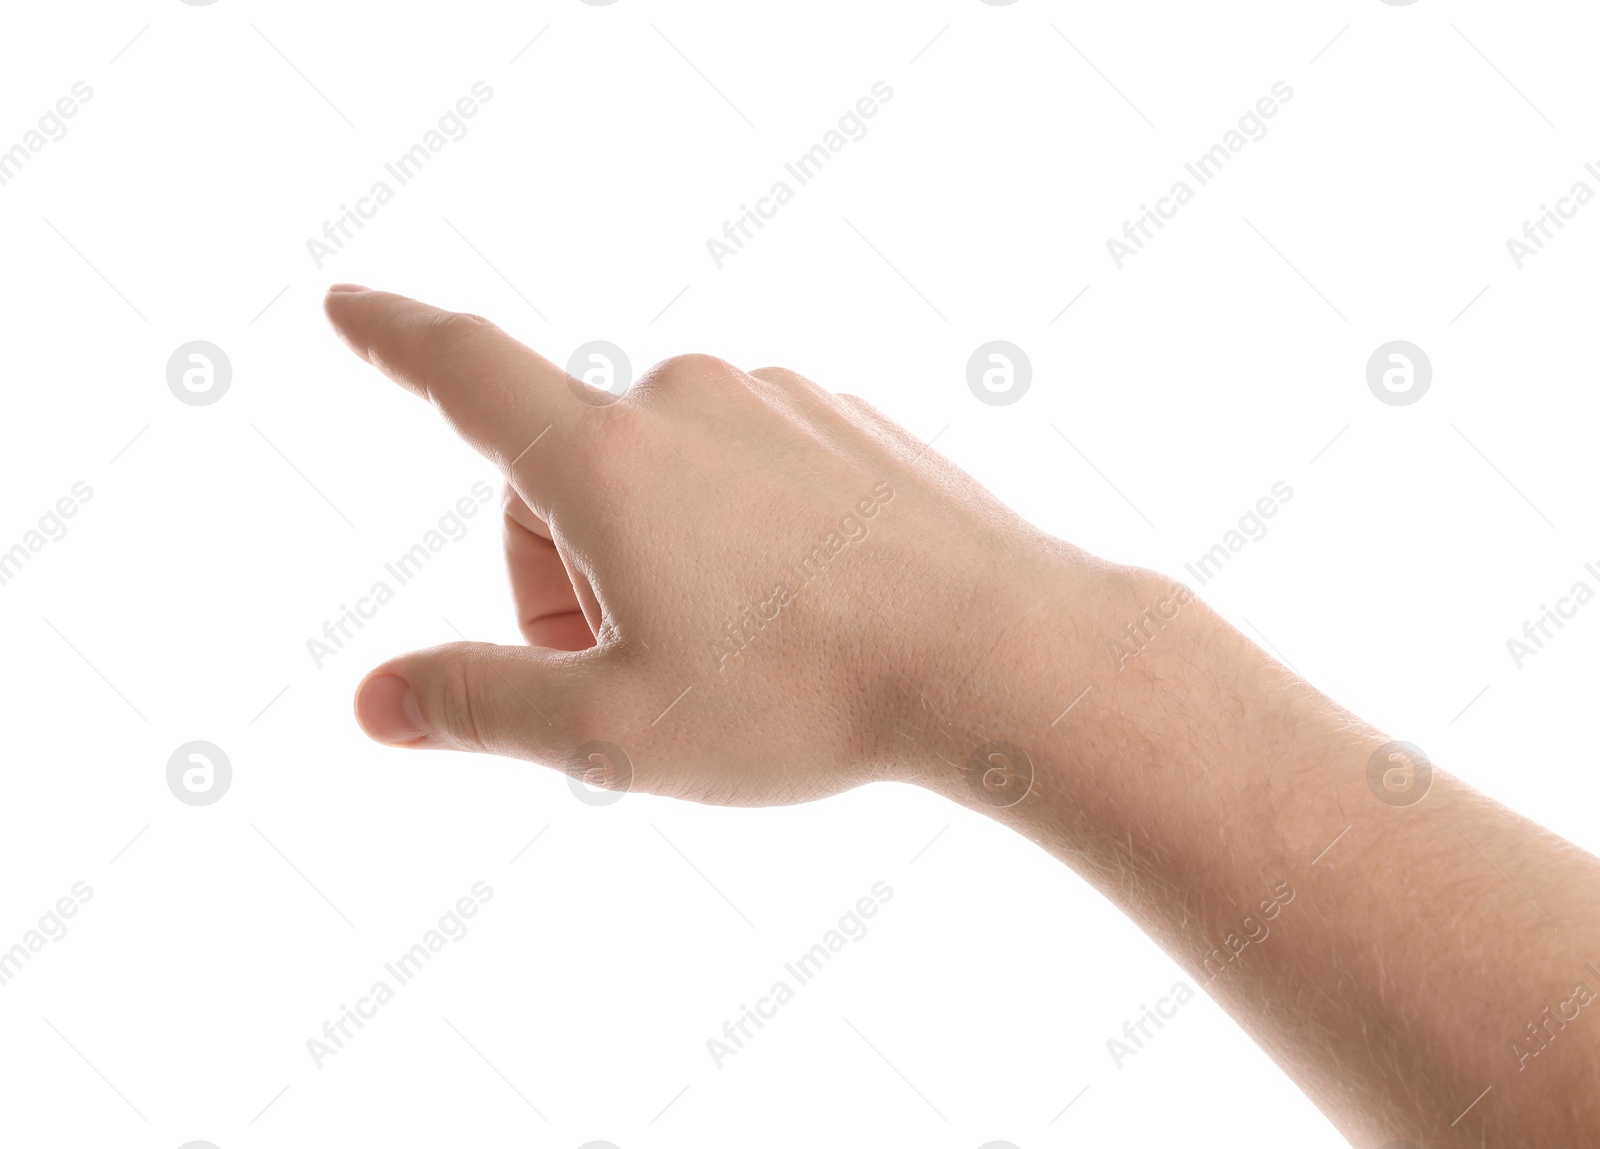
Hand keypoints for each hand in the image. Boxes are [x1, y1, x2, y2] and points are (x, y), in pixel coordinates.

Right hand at [323, 285, 1090, 805]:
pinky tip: (805, 607)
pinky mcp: (843, 420)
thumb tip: (374, 700)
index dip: (392, 339)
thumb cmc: (801, 696)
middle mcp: (686, 397)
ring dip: (660, 555)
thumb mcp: (612, 729)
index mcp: (608, 456)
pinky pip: (748, 469)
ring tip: (744, 644)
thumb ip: (476, 703)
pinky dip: (741, 532)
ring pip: (662, 476)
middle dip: (570, 572)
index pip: (466, 372)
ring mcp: (776, 400)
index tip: (348, 305)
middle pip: (566, 477)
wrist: (999, 654)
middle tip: (644, 669)